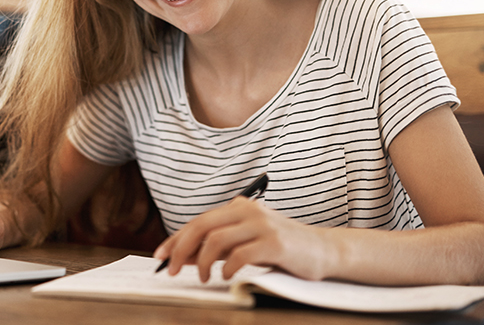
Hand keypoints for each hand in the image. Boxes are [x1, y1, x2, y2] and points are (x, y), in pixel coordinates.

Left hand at [153, 197, 336, 281]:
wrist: (323, 250)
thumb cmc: (281, 249)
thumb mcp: (245, 244)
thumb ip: (217, 248)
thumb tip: (182, 257)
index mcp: (238, 208)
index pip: (198, 221)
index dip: (176, 239)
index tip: (160, 255)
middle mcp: (247, 211)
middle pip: (202, 226)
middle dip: (181, 249)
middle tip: (170, 268)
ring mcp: (262, 225)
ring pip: (216, 240)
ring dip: (202, 261)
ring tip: (203, 277)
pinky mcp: (274, 242)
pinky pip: (240, 254)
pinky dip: (227, 267)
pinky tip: (226, 276)